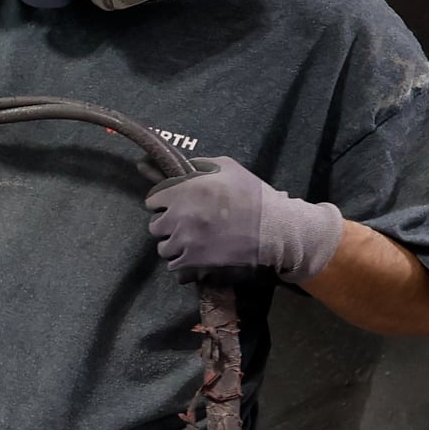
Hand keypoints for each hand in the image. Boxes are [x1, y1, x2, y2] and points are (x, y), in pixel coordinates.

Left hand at [143, 156, 343, 278]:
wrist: (275, 229)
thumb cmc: (254, 197)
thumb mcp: (229, 168)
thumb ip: (201, 165)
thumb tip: (182, 167)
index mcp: (185, 190)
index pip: (153, 200)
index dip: (163, 202)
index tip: (172, 206)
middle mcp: (180, 216)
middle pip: (155, 226)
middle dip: (167, 225)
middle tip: (183, 225)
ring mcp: (185, 241)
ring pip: (163, 247)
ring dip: (173, 244)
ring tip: (190, 241)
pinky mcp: (193, 261)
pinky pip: (173, 264)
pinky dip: (181, 261)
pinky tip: (194, 255)